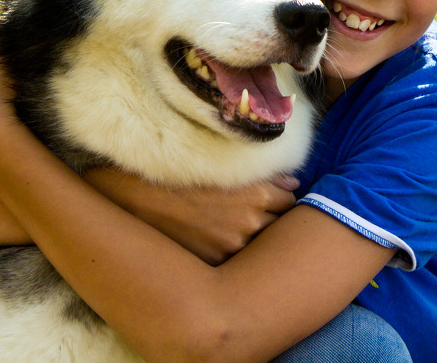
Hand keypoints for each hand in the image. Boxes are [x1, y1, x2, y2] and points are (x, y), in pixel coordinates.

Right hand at [85, 168, 299, 264]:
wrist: (141, 200)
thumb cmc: (184, 179)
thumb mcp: (226, 172)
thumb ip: (266, 180)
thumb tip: (294, 184)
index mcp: (257, 197)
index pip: (289, 204)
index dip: (280, 203)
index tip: (271, 203)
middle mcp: (250, 225)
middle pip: (279, 229)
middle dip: (272, 224)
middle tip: (255, 219)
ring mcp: (233, 248)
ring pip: (261, 249)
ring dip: (255, 242)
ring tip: (235, 232)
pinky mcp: (216, 264)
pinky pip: (239, 264)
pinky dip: (236, 256)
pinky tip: (221, 245)